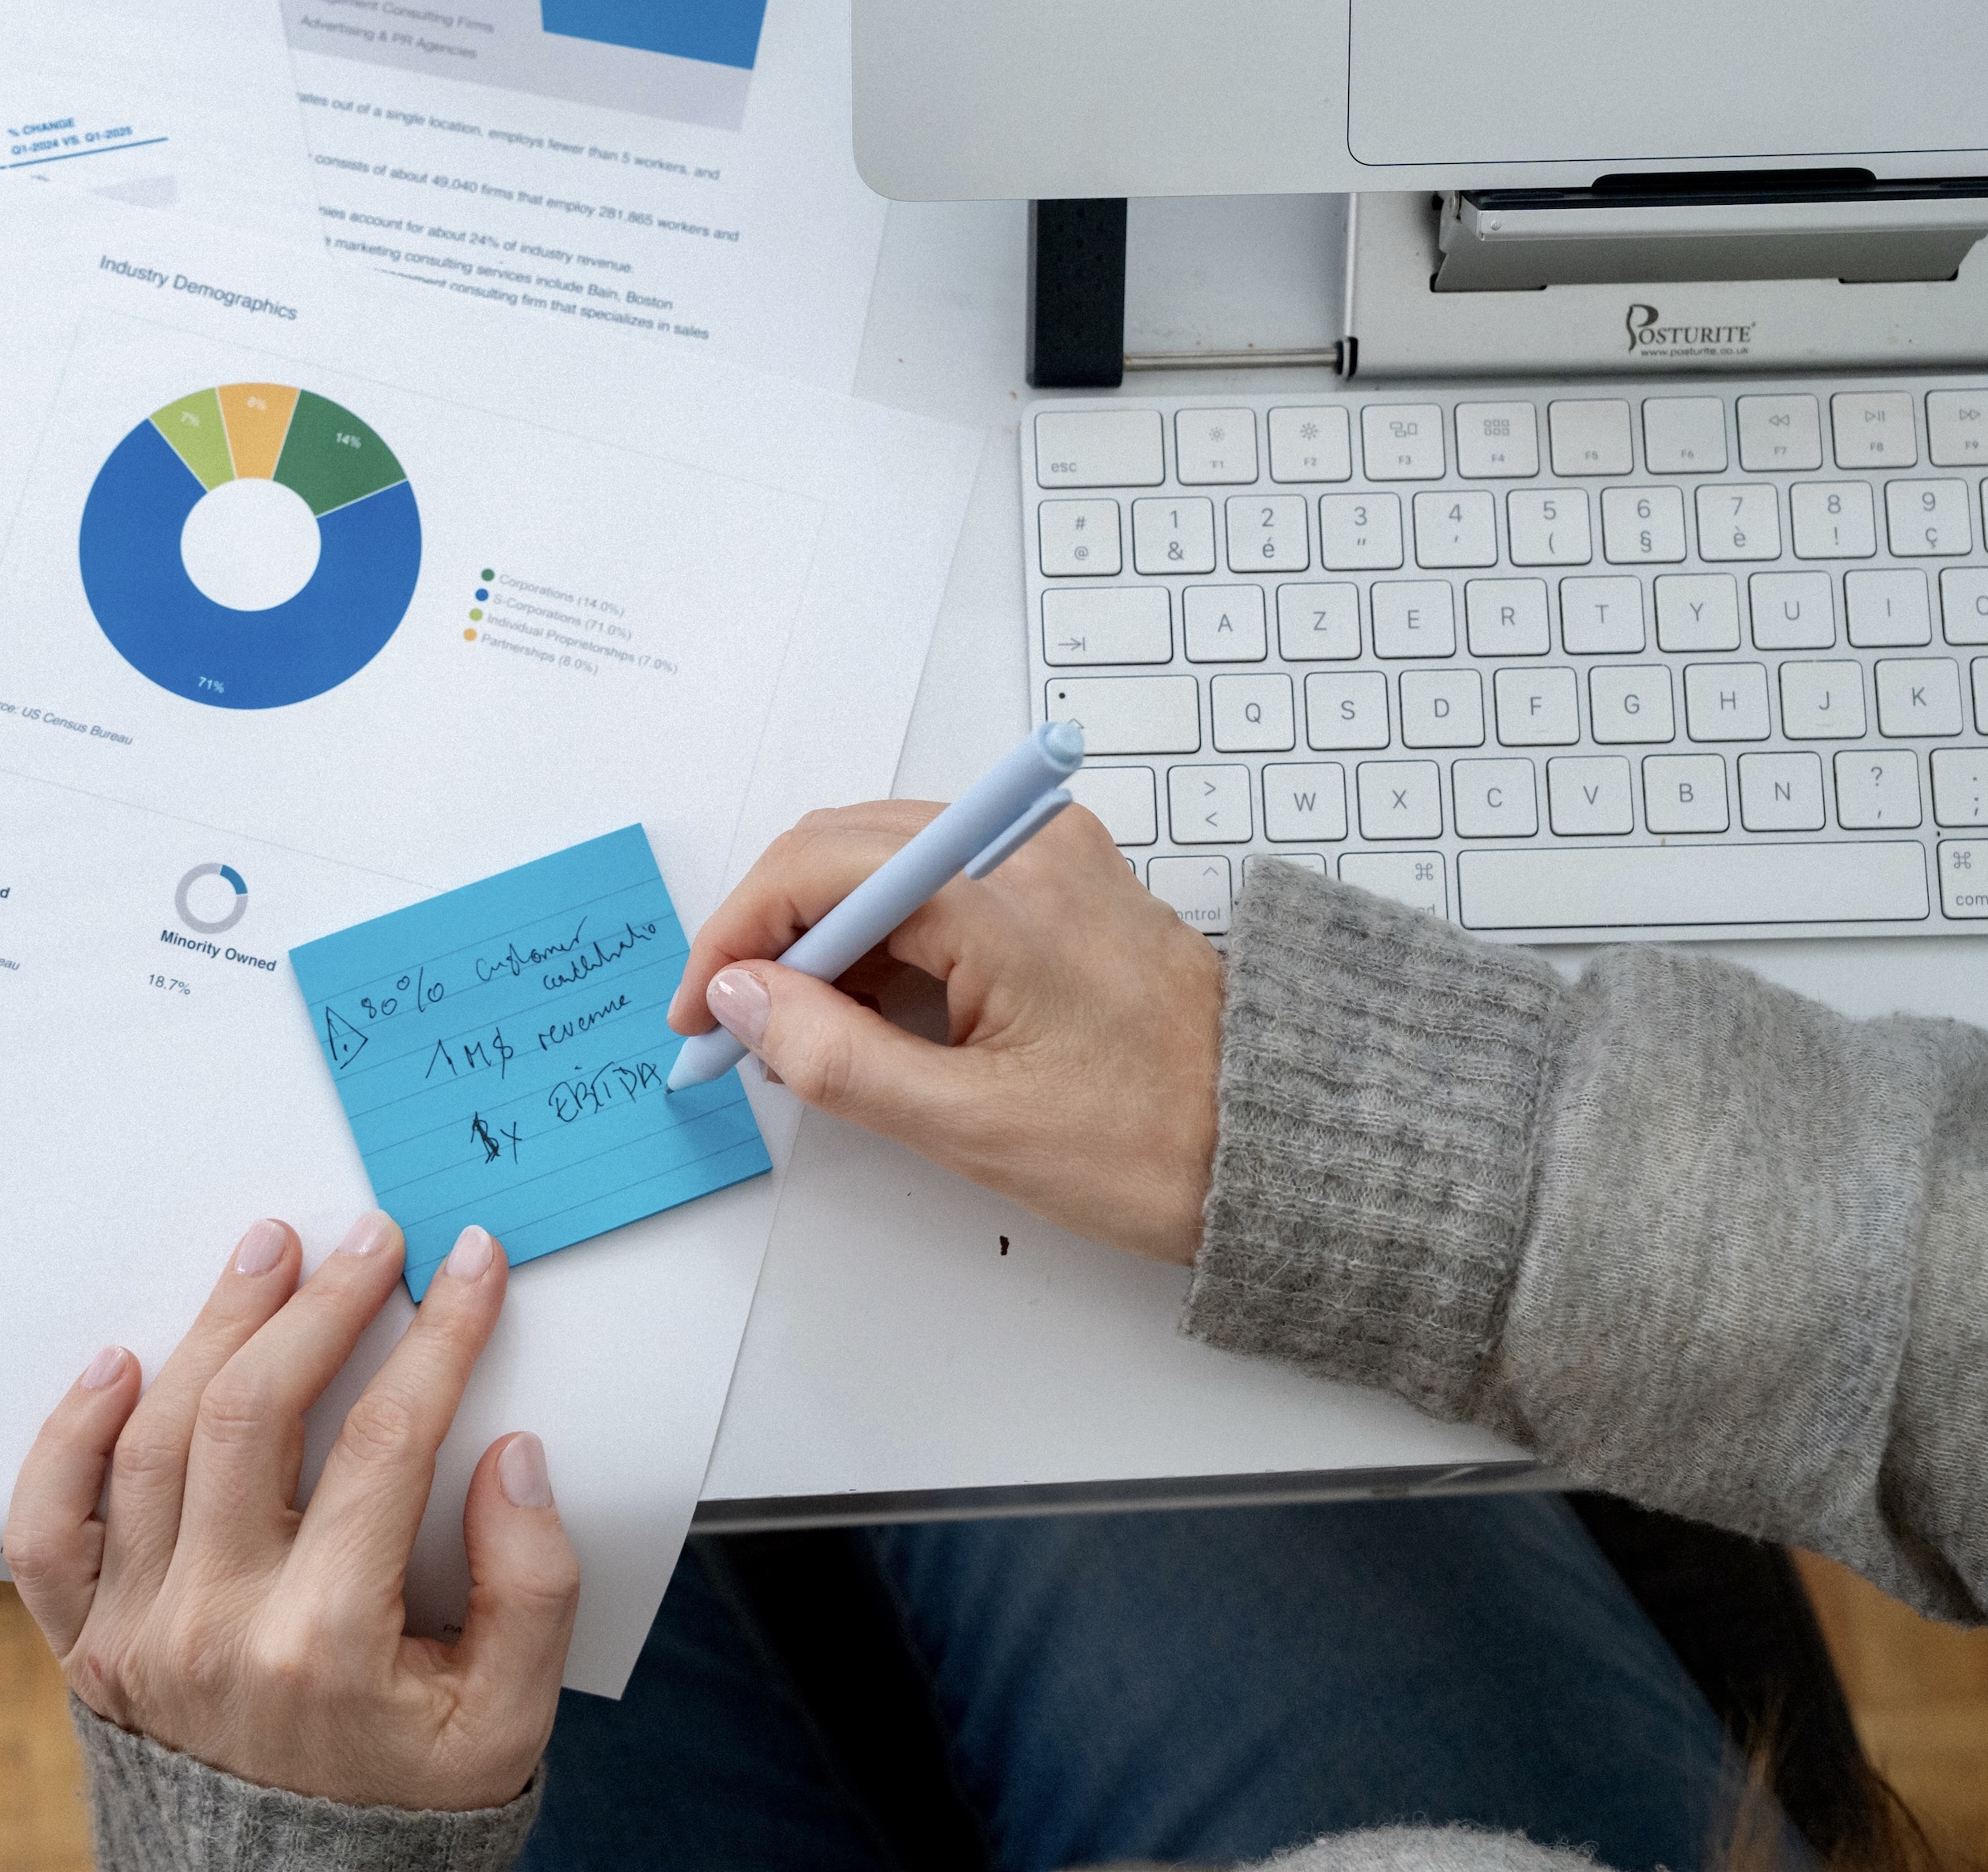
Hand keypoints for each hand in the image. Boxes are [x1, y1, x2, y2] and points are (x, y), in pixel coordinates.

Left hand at [4, 1212, 576, 1809]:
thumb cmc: (407, 1803)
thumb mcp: (507, 1717)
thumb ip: (532, 1589)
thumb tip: (513, 1458)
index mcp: (326, 1643)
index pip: (390, 1440)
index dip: (440, 1336)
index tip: (470, 1266)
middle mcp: (216, 1627)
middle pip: (257, 1413)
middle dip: (324, 1303)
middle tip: (370, 1238)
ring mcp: (139, 1633)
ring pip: (156, 1436)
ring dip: (216, 1327)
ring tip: (267, 1253)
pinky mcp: (88, 1642)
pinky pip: (49, 1525)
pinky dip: (67, 1436)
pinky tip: (119, 1362)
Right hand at [667, 801, 1223, 1263]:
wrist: (1283, 1141)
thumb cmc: (1154, 1140)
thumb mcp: (971, 1125)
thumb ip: (837, 1058)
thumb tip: (745, 1000)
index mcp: (1001, 896)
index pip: (820, 868)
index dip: (737, 935)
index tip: (704, 1009)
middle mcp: (1026, 847)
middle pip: (846, 846)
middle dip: (772, 930)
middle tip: (733, 1023)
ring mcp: (1050, 857)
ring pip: (888, 862)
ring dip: (825, 935)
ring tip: (795, 1031)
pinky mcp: (1064, 883)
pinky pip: (941, 882)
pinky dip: (884, 936)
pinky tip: (865, 1008)